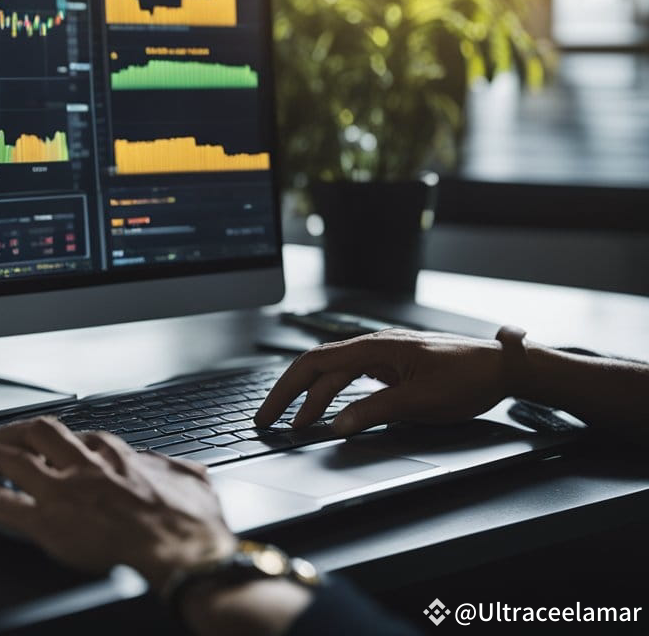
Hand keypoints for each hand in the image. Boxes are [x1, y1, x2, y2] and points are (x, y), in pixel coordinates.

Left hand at [0, 417, 236, 587]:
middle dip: (8, 433)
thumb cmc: (194, 526)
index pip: (75, 436)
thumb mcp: (192, 482)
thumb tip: (185, 471)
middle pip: (35, 430)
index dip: (50, 443)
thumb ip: (177, 471)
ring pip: (10, 456)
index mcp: (117, 454)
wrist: (187, 556)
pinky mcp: (50, 523)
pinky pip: (2, 504)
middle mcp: (85, 464)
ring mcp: (64, 490)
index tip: (40, 448)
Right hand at [255, 329, 510, 434]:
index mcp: (374, 348)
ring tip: (299, 424)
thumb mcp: (419, 401)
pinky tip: (330, 409)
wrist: (504, 366)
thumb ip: (374, 411)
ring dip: (314, 399)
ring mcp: (382, 355)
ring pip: (335, 375)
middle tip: (270, 421)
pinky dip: (334, 394)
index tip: (269, 414)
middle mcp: (373, 346)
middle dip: (290, 395)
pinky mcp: (393, 365)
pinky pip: (353, 378)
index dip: (286, 391)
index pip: (314, 365)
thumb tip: (337, 425)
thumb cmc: (468, 377)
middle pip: (317, 368)